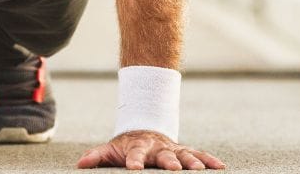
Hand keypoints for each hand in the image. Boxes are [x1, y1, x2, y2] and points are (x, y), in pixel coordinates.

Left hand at [77, 130, 224, 169]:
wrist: (144, 129)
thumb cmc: (125, 147)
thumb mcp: (110, 150)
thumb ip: (97, 156)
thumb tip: (80, 164)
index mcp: (138, 148)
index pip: (135, 155)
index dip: (134, 162)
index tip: (134, 169)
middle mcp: (158, 148)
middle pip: (164, 155)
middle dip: (170, 163)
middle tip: (175, 170)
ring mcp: (173, 149)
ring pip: (185, 155)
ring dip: (193, 162)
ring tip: (199, 170)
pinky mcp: (185, 151)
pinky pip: (199, 155)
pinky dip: (209, 160)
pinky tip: (219, 167)